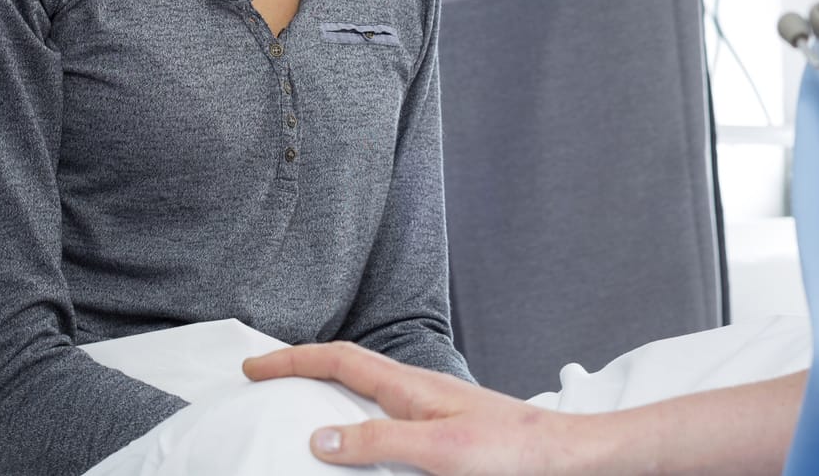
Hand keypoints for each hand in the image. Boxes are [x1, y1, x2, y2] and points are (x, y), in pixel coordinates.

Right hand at [242, 342, 607, 474]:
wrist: (564, 459)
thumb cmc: (510, 452)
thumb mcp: (439, 452)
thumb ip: (379, 442)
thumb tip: (320, 434)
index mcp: (411, 385)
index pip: (339, 359)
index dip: (293, 359)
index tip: (253, 366)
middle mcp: (419, 389)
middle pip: (349, 366)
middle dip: (303, 367)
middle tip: (266, 379)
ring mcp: (433, 407)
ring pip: (368, 389)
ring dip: (330, 389)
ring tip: (299, 406)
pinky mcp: (446, 429)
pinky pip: (387, 413)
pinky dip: (358, 415)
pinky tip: (360, 439)